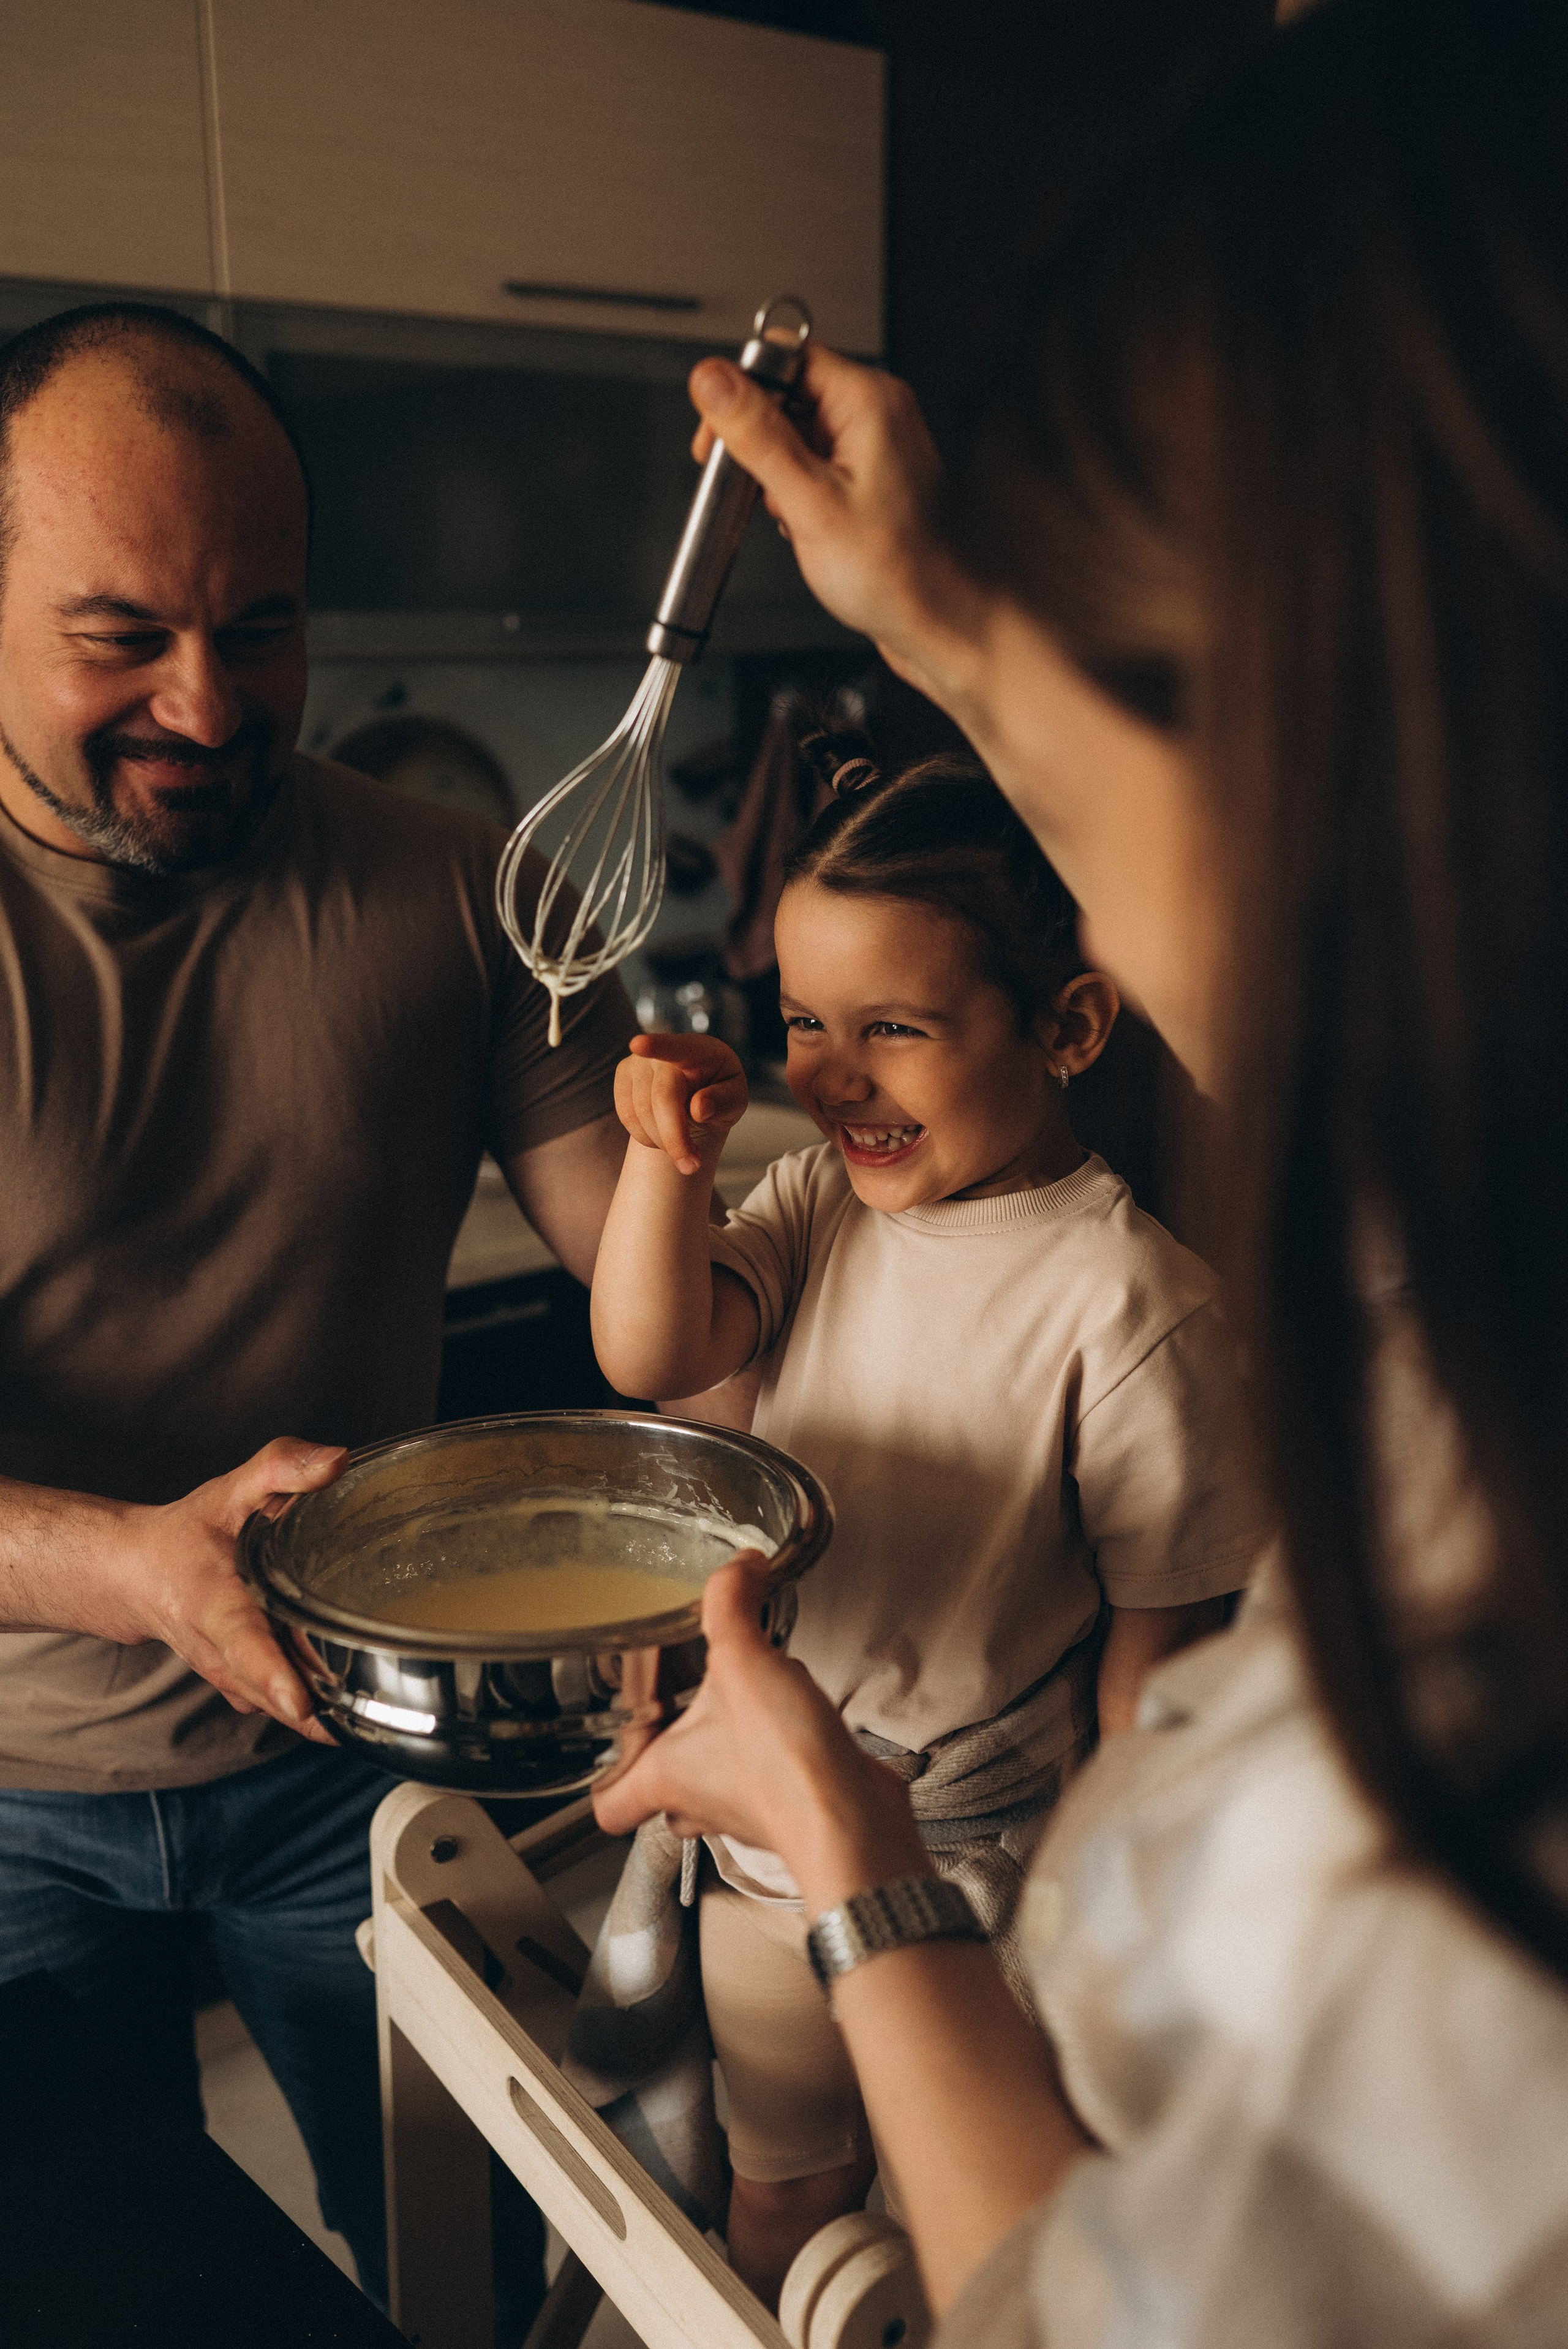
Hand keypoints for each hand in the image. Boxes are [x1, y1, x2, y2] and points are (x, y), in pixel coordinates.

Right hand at [106, 1439, 347, 1738]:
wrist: (138, 1574)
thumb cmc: (190, 1533)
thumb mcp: (231, 1490)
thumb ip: (281, 1469)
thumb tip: (338, 1461)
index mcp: (214, 1603)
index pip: (242, 1642)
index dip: (271, 1674)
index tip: (300, 1702)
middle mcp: (219, 1651)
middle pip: (270, 1690)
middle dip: (313, 1708)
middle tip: (368, 1719)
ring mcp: (231, 1677)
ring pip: (279, 1708)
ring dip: (321, 1718)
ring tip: (376, 1718)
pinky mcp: (244, 1688)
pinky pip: (282, 1709)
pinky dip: (316, 1714)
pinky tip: (358, 1708)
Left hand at [594, 1555, 925, 1908]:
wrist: (852, 1821)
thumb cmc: (786, 1770)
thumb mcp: (745, 1662)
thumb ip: (732, 1604)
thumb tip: (738, 1566)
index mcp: (665, 1776)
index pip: (609, 1805)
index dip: (604, 1779)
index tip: (607, 1749)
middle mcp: (698, 1802)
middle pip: (664, 1789)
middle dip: (673, 1746)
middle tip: (678, 1704)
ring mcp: (744, 1809)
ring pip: (717, 1780)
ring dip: (727, 1741)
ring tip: (743, 1696)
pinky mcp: (788, 1804)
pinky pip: (767, 1773)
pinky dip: (776, 1744)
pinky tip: (794, 1709)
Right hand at [615, 1031, 747, 1176]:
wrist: (697, 1091)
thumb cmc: (719, 1092)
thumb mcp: (735, 1099)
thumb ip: (723, 1101)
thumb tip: (699, 1108)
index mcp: (697, 1049)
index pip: (675, 1047)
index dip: (655, 1046)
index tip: (638, 1044)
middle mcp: (662, 1052)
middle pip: (662, 1098)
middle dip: (675, 1138)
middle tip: (692, 1167)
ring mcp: (637, 1062)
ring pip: (640, 1112)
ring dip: (662, 1141)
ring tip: (684, 1150)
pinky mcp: (622, 1077)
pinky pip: (626, 1115)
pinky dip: (645, 1136)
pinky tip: (663, 1138)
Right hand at [688, 343, 990, 710]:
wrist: (942, 626)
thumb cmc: (898, 574)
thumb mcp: (809, 501)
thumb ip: (756, 434)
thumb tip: (711, 378)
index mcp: (869, 400)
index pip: (787, 356)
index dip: (743, 391)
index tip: (719, 434)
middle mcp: (877, 414)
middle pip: (789, 393)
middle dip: (757, 440)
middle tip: (749, 486)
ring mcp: (875, 447)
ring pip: (797, 433)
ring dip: (775, 473)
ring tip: (789, 517)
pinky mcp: (870, 480)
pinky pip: (815, 465)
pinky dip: (796, 492)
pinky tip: (802, 526)